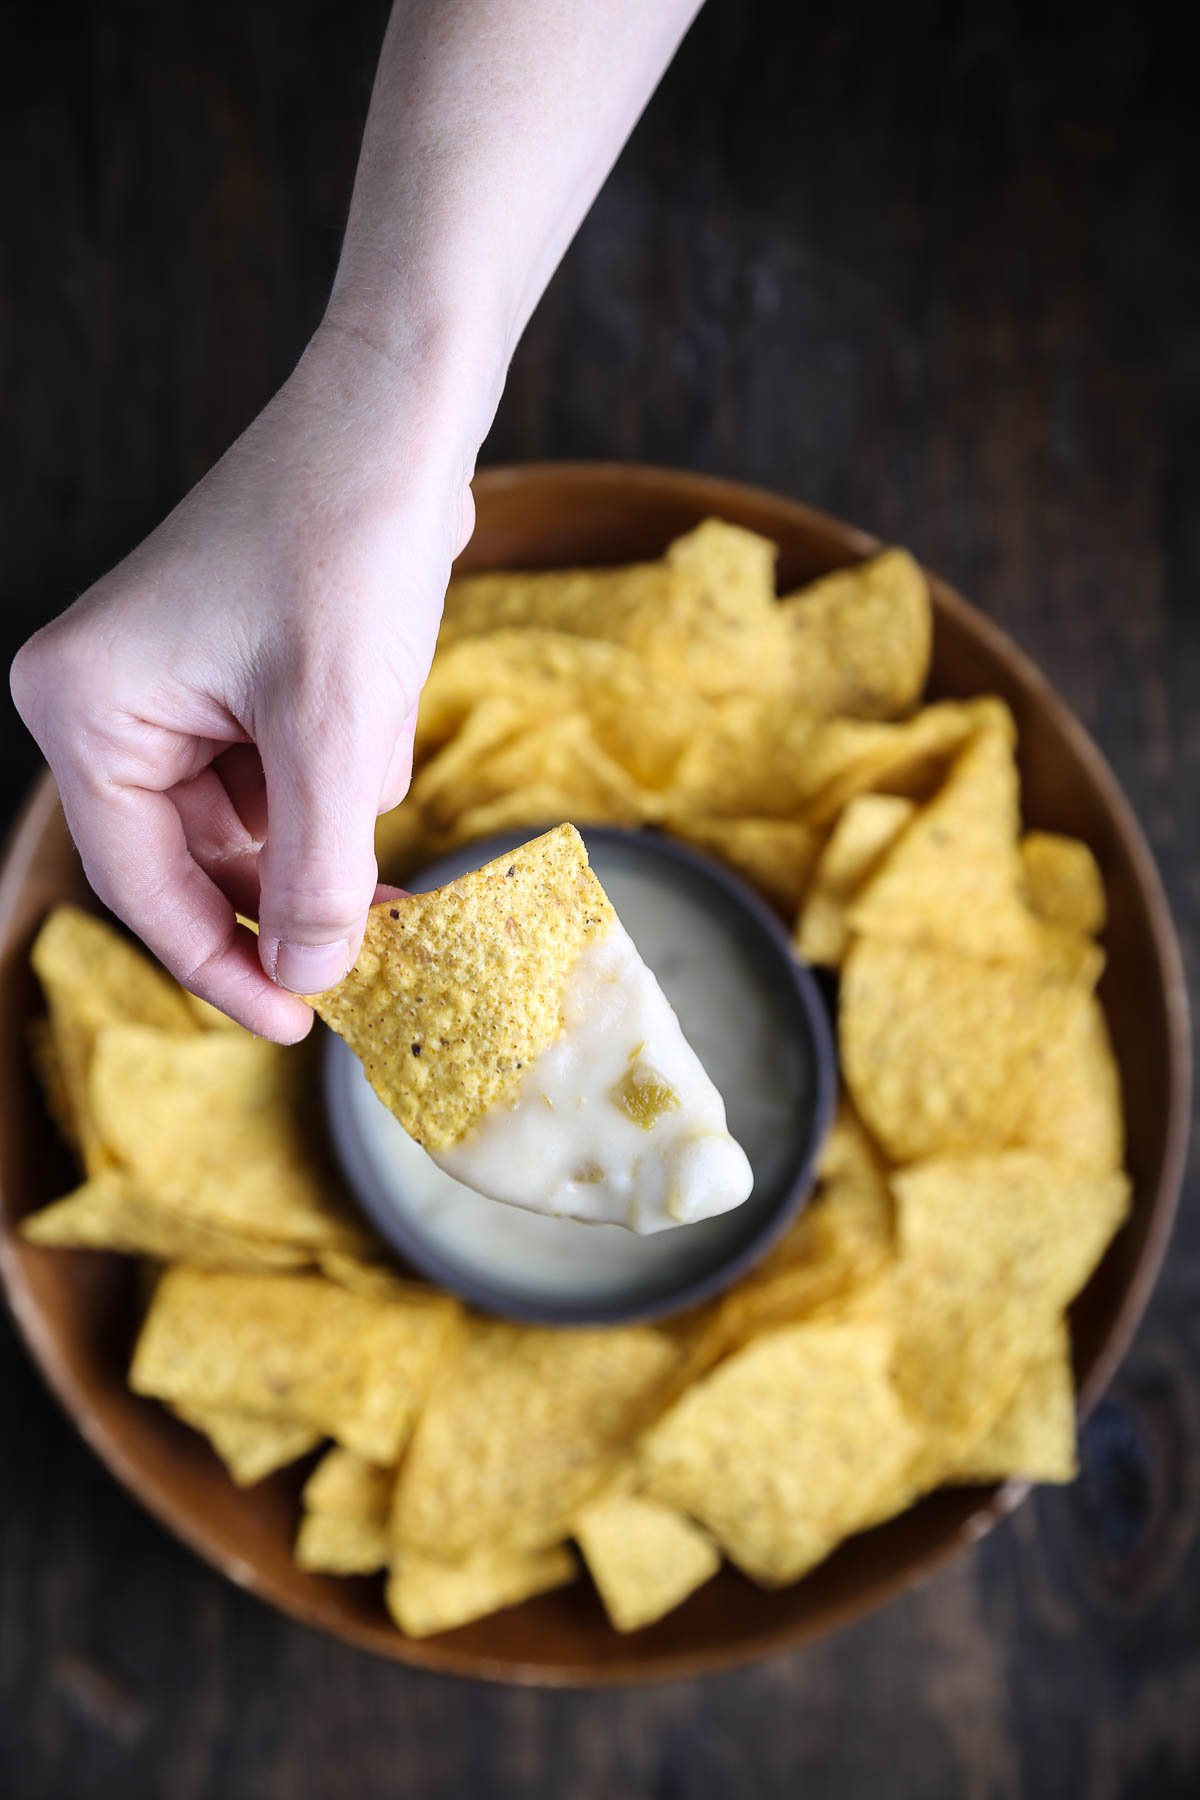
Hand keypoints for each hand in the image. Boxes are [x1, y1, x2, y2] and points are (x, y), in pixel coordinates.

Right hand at [11, 323, 481, 1040]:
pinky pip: (287, 768)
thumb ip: (319, 871)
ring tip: (371, 712)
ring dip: (333, 804)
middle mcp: (109, 702)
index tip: (301, 1026)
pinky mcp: (233, 673)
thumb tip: (315, 979)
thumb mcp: (335, 731)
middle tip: (390, 935)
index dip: (225, 967)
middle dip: (301, 878)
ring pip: (259, 819)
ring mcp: (172, 687)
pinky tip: (374, 685)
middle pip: (202, 859)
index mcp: (86, 709)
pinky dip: (342, 758)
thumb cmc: (347, 542)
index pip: (146, 886)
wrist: (402, 414)